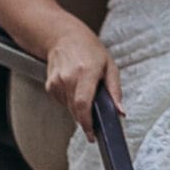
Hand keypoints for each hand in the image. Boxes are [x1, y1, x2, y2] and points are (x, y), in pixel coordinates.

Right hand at [44, 20, 123, 137]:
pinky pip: (62, 102)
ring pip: (69, 108)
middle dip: (86, 118)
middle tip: (94, 117)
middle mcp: (69, 77)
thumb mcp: (110, 65)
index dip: (87, 122)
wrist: (63, 36)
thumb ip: (115, 90)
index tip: (91, 133)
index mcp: (87, 72)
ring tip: (84, 90)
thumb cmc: (88, 48)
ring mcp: (57, 81)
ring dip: (78, 107)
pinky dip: (70, 100)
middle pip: (76, 110)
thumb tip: (120, 111)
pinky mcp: (50, 85)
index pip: (84, 104)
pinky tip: (74, 86)